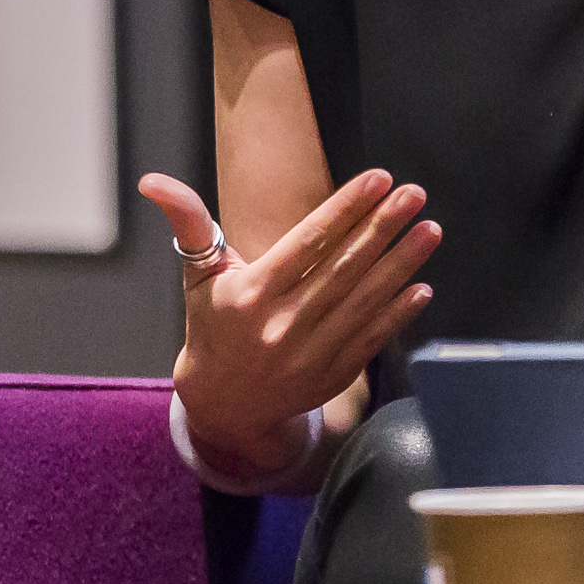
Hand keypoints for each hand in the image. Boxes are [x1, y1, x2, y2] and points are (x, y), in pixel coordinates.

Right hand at [141, 168, 438, 474]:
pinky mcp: (332, 375)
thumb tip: (154, 181)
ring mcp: (310, 352)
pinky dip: (398, 313)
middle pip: (343, 267)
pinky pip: (371, 338)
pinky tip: (422, 285)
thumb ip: (188, 223)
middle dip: (383, 226)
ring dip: (402, 263)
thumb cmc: (213, 325)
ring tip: (430, 229)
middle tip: (415, 194)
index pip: (307, 241)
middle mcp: (282, 322)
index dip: (345, 208)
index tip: (378, 179)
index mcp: (252, 292)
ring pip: (363, 300)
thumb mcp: (199, 275)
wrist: (224, 404)